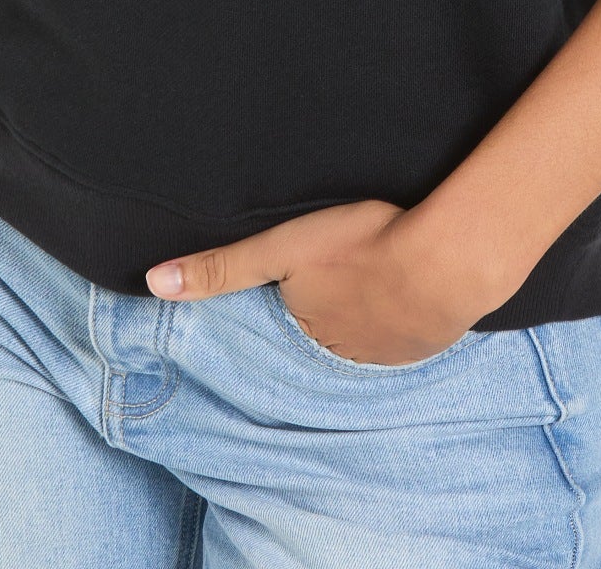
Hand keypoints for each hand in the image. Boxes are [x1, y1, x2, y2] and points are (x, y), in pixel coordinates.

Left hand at [144, 198, 505, 364]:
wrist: (447, 260)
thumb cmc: (362, 246)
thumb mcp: (283, 248)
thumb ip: (222, 266)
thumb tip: (153, 283)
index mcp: (304, 329)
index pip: (285, 317)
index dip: (290, 298)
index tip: (297, 282)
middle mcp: (340, 353)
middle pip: (325, 329)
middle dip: (329, 310)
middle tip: (340, 279)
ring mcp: (386, 353)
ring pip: (366, 334)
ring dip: (367, 314)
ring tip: (373, 285)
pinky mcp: (427, 342)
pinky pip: (405, 333)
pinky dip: (403, 315)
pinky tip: (408, 292)